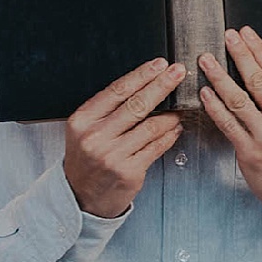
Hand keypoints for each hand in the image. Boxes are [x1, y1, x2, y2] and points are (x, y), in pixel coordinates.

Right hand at [62, 58, 186, 218]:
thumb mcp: (85, 130)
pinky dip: (169, 135)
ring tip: (180, 108)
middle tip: (177, 73)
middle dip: (161, 85)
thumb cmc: (87, 159)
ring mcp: (112, 155)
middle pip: (136, 104)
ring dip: (170, 115)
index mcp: (82, 120)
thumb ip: (107, 110)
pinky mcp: (129, 172)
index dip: (142, 75)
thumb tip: (143, 85)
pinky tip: (175, 128)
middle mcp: (96, 137)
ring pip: (151, 127)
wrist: (80, 196)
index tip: (159, 65)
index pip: (117, 90)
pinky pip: (156, 147)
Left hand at [198, 27, 261, 227]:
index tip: (245, 34)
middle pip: (258, 80)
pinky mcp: (250, 152)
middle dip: (240, 55)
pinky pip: (228, 124)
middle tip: (226, 37)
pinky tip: (206, 93)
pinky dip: (215, 106)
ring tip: (206, 61)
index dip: (258, 50)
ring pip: (239, 100)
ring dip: (220, 77)